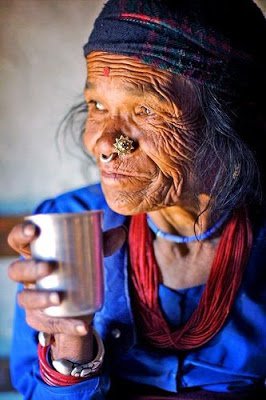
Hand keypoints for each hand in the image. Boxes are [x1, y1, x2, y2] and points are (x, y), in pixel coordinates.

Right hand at [7, 221, 126, 362]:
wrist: (79, 305)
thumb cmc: (78, 271)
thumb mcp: (90, 256)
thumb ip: (103, 244)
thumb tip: (121, 231)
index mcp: (36, 254)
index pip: (17, 240)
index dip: (20, 233)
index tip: (33, 230)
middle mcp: (28, 276)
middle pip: (17, 270)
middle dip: (30, 268)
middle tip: (48, 267)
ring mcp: (31, 298)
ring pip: (25, 299)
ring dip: (40, 298)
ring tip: (59, 298)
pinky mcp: (40, 319)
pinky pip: (48, 324)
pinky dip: (66, 325)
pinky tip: (82, 326)